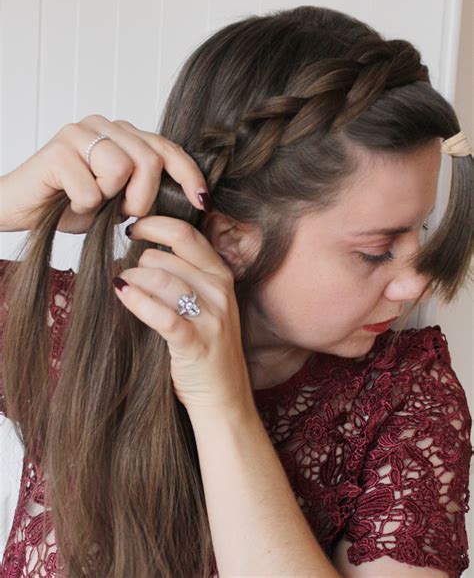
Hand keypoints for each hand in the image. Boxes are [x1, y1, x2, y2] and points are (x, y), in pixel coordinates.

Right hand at [0, 114, 209, 232]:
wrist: (22, 209)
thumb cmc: (70, 204)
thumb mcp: (118, 200)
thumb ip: (146, 190)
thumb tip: (187, 200)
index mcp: (123, 135)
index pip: (167, 149)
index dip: (189, 175)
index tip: (201, 201)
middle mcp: (104, 125)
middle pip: (150, 159)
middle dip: (144, 197)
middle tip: (124, 213)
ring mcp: (80, 133)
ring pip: (123, 169)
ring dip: (110, 200)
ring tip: (90, 203)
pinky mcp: (58, 149)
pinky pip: (91, 189)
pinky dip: (83, 207)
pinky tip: (67, 201)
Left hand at [112, 215, 254, 416]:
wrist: (225, 398)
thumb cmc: (207, 349)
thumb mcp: (205, 305)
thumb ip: (184, 276)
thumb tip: (140, 252)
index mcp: (221, 276)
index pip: (186, 234)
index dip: (154, 224)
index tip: (133, 227)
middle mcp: (219, 291)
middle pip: (167, 256)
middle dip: (139, 260)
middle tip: (127, 274)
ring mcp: (210, 318)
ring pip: (162, 279)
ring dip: (134, 279)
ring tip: (123, 287)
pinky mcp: (195, 343)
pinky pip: (161, 314)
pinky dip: (137, 301)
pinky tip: (122, 294)